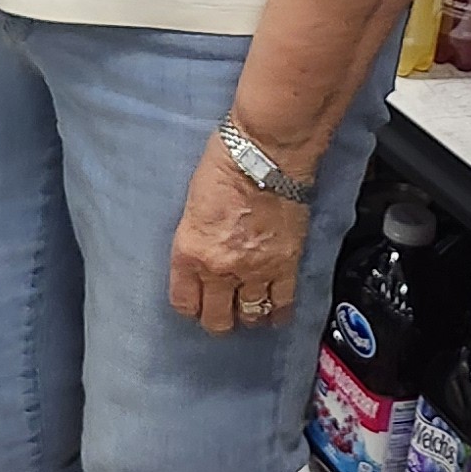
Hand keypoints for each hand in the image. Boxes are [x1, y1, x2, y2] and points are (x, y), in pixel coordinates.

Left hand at [168, 133, 311, 338]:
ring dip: (248, 316)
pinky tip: (275, 314)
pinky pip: (282, 304)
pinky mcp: (286, 265)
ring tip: (249, 309)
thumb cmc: (225, 164)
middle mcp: (220, 269)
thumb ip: (196, 238)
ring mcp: (255, 271)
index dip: (190, 307)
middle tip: (222, 310)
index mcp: (189, 252)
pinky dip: (278, 313)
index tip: (196, 303)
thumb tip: (205, 254)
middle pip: (217, 319)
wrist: (267, 152)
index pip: (184, 303)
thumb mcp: (193, 204)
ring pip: (250, 316)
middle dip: (218, 318)